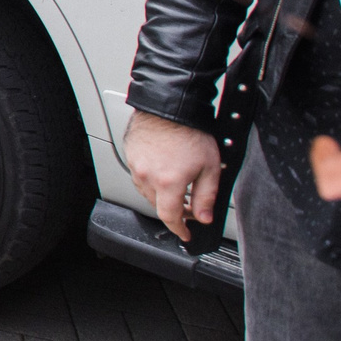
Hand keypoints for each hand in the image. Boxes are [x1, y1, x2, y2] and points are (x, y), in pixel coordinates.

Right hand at [125, 109, 222, 241]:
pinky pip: (139, 176)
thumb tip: (204, 217)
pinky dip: (152, 179)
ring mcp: (136, 166)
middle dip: (175, 209)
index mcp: (168, 183)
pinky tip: (164, 168)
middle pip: (158, 206)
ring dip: (162, 194)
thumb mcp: (210, 167)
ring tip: (178, 183)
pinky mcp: (130, 155)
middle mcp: (147, 177)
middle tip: (191, 205)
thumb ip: (206, 197)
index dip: (180, 230)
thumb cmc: (189, 131)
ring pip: (147, 192)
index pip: (170, 218)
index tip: (186, 234)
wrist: (168, 105)